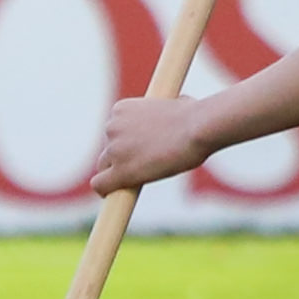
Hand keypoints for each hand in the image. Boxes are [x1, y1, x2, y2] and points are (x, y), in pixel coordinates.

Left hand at [74, 93, 230, 200]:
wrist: (198, 128)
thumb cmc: (195, 115)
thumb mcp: (176, 103)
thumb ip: (168, 109)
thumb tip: (178, 108)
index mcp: (121, 109)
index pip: (115, 130)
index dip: (127, 142)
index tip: (138, 150)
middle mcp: (111, 127)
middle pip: (108, 149)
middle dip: (121, 158)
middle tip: (142, 166)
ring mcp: (114, 150)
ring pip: (104, 167)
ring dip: (119, 172)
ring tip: (142, 179)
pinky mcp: (119, 172)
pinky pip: (100, 185)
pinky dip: (106, 190)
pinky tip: (114, 195)